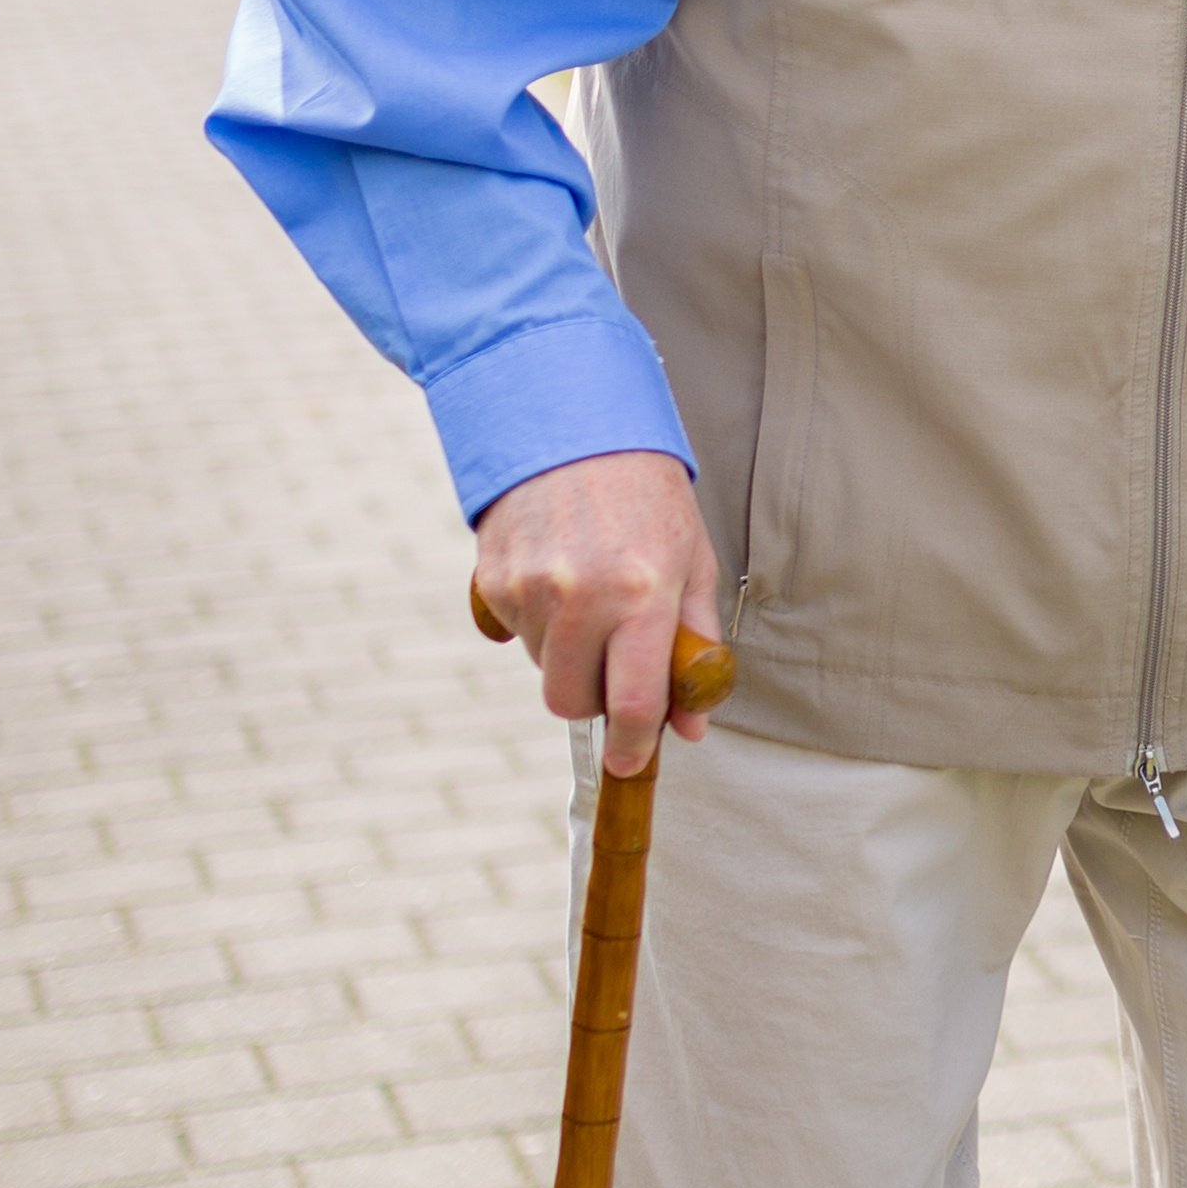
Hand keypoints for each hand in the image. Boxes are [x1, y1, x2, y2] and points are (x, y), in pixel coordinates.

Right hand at [473, 448, 725, 777]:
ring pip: (541, 669)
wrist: (574, 425)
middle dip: (594, 698)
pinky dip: (536, 625)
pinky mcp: (491, 580)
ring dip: (566, 655)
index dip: (634, 746)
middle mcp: (581, 596)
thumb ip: (693, 648)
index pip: (634, 703)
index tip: (632, 761)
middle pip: (571, 702)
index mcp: (643, 595)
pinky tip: (558, 576)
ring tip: (591, 595)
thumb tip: (690, 728)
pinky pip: (513, 636)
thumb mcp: (694, 563)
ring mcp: (529, 589)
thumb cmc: (649, 501)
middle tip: (616, 663)